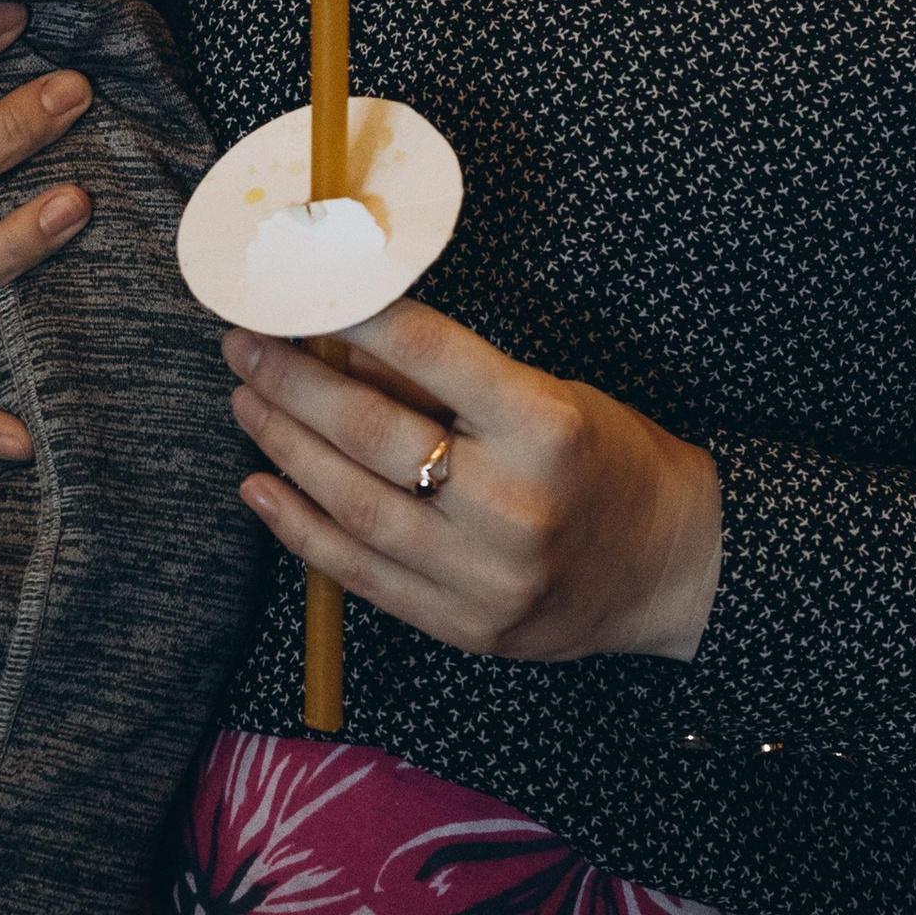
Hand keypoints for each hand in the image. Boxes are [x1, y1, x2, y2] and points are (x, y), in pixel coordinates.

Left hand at [223, 296, 722, 662]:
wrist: (669, 566)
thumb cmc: (605, 458)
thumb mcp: (547, 394)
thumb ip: (449, 381)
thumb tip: (346, 341)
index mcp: (545, 426)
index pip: (430, 353)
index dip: (355, 315)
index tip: (300, 287)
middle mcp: (513, 504)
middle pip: (375, 435)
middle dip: (295, 384)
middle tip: (246, 344)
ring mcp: (485, 577)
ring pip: (355, 507)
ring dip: (286, 448)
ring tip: (247, 402)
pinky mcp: (465, 627)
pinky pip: (363, 576)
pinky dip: (301, 531)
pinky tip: (260, 490)